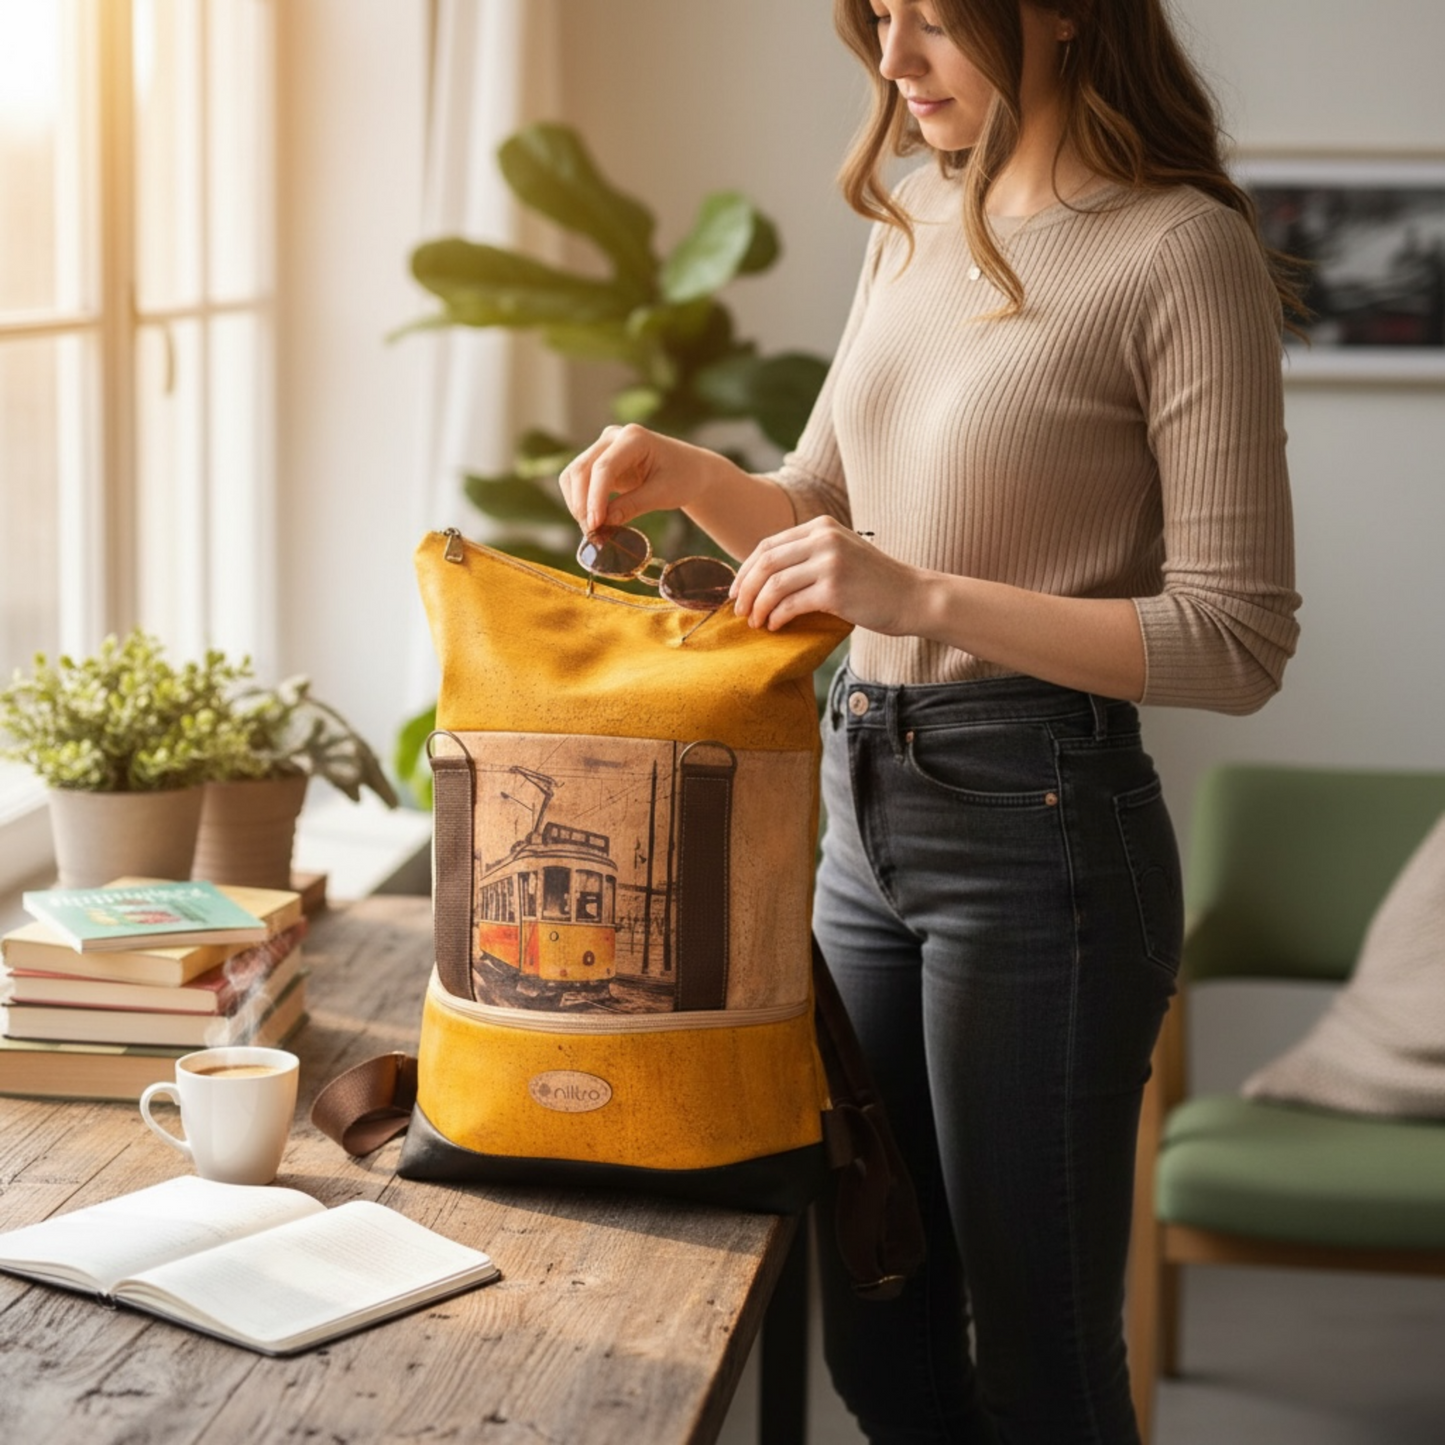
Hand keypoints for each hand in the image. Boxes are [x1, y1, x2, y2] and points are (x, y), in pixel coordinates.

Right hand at [558, 424, 713, 535]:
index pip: (604, 468)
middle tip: (592, 535)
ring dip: (577, 504)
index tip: (595, 526)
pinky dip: (581, 502)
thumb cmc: (683, 477)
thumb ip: (633, 506)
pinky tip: (594, 521)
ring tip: (593, 531)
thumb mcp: (664, 494)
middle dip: (582, 504)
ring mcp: (603, 447)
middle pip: (581, 469)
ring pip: (574, 475)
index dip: (595, 499)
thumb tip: (603, 524)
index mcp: (634, 437)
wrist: (690, 469)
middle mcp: (613, 437)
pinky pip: (578, 481)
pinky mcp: (598, 461)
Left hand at [730, 517, 924, 633]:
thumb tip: (761, 578)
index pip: (767, 545)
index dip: (746, 570)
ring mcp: (829, 563)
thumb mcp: (841, 554)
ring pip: (773, 585)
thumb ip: (808, 556)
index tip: (736, 591)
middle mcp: (824, 539)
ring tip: (755, 623)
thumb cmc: (874, 583)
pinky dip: (776, 617)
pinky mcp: (834, 590)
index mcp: (821, 527)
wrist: (912, 596)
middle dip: (745, 589)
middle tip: (738, 611)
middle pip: (765, 563)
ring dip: (758, 607)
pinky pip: (790, 605)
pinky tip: (775, 627)